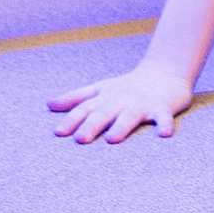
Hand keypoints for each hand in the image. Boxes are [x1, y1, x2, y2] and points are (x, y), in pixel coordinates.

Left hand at [46, 64, 193, 143]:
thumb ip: (76, 98)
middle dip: (92, 125)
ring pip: (130, 116)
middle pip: (104, 113)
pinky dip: (165, 124)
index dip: (71, 119)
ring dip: (121, 126)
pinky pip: (164, 116)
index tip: (58, 133)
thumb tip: (48, 105)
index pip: (85, 108)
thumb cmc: (128, 86)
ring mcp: (142, 103)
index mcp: (106, 97)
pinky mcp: (163, 106)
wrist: (165, 72)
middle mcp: (121, 100)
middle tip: (80, 139)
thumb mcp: (101, 89)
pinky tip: (164, 134)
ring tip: (112, 140)